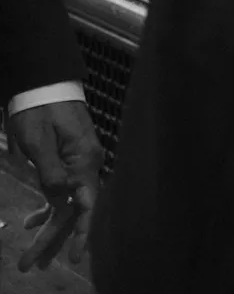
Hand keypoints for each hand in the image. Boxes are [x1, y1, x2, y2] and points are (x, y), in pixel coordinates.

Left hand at [8, 99, 103, 271]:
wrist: (45, 84)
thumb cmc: (39, 110)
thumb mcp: (37, 141)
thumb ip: (50, 172)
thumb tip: (60, 200)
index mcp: (83, 161)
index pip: (86, 204)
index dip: (81, 233)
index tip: (74, 258)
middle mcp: (87, 165)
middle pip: (74, 210)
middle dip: (52, 240)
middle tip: (29, 266)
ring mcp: (79, 162)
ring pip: (67, 204)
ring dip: (49, 229)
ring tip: (32, 256)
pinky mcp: (70, 160)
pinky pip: (62, 191)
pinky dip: (48, 208)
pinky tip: (32, 220)